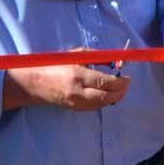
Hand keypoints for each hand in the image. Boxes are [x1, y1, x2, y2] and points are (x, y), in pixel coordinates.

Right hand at [10, 64, 130, 111]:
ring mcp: (76, 103)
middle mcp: (78, 92)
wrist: (35, 83)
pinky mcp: (75, 109)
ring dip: (114, 97)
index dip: (120, 82)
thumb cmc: (56, 65)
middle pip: (106, 97)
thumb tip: (116, 61)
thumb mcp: (76, 55)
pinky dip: (103, 101)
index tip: (128, 78)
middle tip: (126, 85)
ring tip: (119, 89)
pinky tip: (106, 94)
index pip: (105, 82)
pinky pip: (94, 107)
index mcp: (78, 75)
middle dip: (120, 92)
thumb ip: (97, 58)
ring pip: (102, 104)